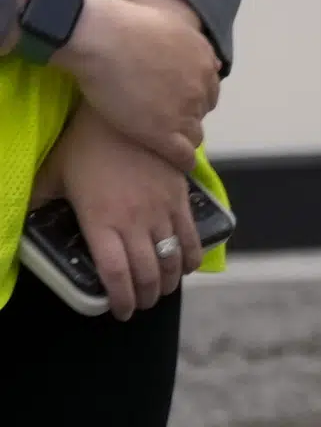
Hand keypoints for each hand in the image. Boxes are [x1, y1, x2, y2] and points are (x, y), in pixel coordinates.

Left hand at [33, 108, 199, 320]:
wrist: (126, 114)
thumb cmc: (85, 145)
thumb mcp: (53, 175)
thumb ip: (40, 202)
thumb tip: (21, 219)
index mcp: (102, 223)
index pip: (117, 275)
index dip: (121, 299)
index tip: (121, 311)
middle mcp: (135, 222)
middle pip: (148, 273)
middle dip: (147, 296)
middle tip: (143, 304)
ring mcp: (161, 209)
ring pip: (173, 257)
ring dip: (170, 280)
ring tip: (164, 289)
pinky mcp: (180, 195)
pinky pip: (192, 233)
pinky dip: (193, 255)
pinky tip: (188, 265)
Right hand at [56, 0, 218, 171]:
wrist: (106, 39)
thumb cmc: (129, 26)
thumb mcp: (172, 26)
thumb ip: (190, 45)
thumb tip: (200, 54)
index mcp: (204, 62)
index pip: (208, 89)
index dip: (192, 97)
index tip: (177, 103)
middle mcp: (200, 87)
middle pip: (201, 110)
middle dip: (187, 115)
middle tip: (165, 120)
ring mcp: (184, 111)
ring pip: (194, 134)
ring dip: (183, 139)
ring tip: (169, 145)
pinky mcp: (162, 132)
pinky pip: (182, 154)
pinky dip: (183, 161)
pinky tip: (180, 167)